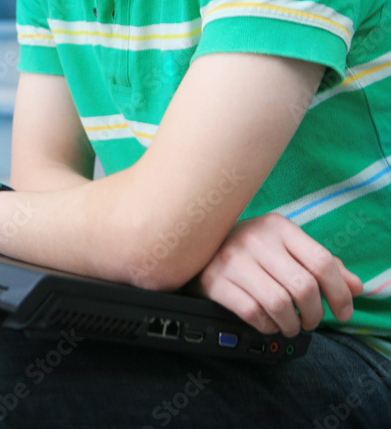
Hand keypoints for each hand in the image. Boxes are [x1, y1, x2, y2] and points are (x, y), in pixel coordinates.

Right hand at [190, 213, 362, 336]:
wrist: (197, 247)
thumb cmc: (251, 251)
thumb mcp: (286, 248)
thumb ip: (321, 265)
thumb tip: (356, 287)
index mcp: (277, 226)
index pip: (321, 261)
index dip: (340, 292)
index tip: (343, 311)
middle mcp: (255, 238)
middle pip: (304, 286)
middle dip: (314, 314)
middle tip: (311, 321)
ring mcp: (232, 259)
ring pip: (280, 304)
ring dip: (292, 324)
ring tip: (291, 325)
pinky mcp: (214, 281)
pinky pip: (254, 314)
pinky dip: (268, 326)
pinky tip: (268, 322)